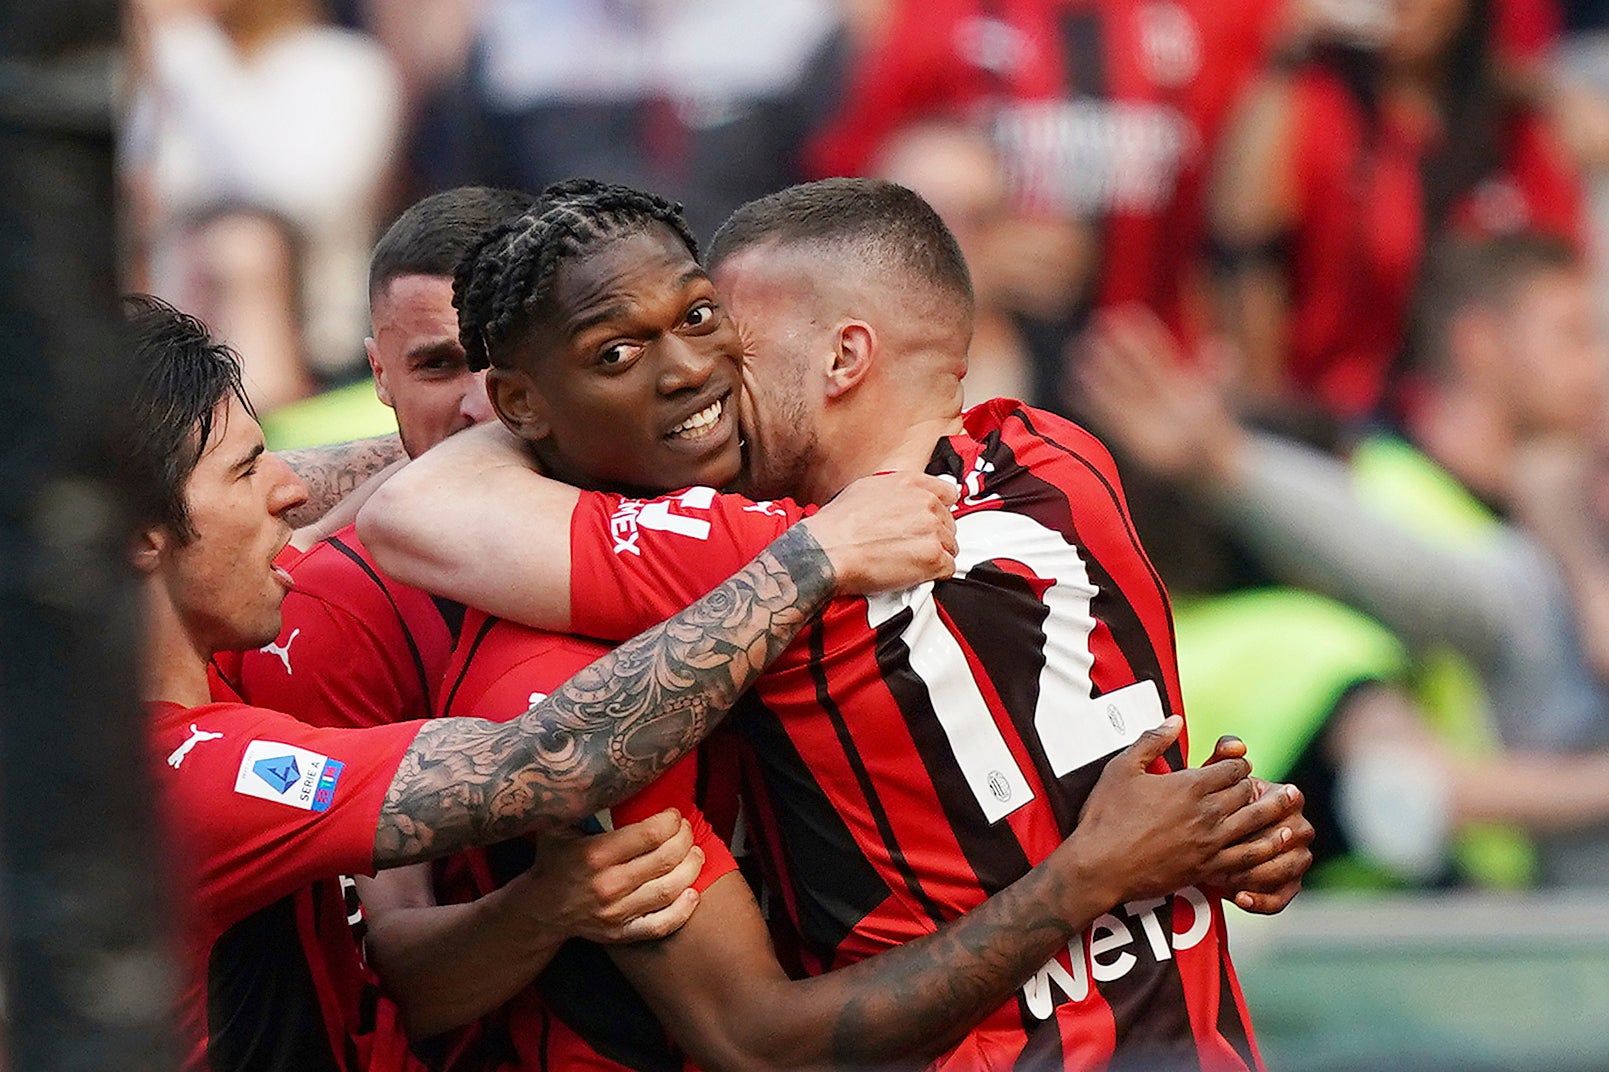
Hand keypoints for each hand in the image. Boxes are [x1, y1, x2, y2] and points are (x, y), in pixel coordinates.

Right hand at [509, 808, 704, 942]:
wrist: (538, 910)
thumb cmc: (553, 860)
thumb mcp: (556, 825)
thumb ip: (576, 800)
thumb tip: (594, 768)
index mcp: (594, 854)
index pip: (650, 835)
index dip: (671, 821)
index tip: (673, 813)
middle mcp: (608, 885)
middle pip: (666, 860)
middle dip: (684, 839)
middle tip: (686, 829)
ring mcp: (616, 913)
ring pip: (669, 890)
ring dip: (691, 868)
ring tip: (696, 853)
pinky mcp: (621, 933)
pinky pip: (660, 925)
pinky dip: (682, 911)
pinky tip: (693, 893)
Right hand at [803, 472, 958, 594]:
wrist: (828, 550)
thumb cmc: (838, 525)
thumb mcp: (866, 489)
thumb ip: (895, 493)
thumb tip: (901, 501)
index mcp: (911, 484)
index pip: (948, 493)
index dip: (940, 510)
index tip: (933, 520)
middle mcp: (925, 504)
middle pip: (949, 523)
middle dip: (934, 536)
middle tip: (913, 547)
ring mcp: (931, 530)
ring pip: (950, 546)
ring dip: (934, 556)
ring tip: (910, 562)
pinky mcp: (933, 557)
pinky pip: (948, 568)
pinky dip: (935, 574)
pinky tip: (915, 574)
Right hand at [1067, 717, 1301, 904]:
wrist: (1100, 865)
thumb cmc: (1106, 816)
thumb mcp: (1122, 768)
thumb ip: (1152, 740)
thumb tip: (1175, 720)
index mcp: (1189, 785)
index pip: (1232, 769)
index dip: (1238, 764)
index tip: (1238, 765)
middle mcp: (1206, 813)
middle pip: (1248, 794)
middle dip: (1259, 787)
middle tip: (1273, 785)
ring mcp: (1210, 843)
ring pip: (1256, 825)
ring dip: (1275, 814)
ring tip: (1293, 807)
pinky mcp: (1208, 869)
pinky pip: (1248, 858)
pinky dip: (1268, 850)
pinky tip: (1279, 845)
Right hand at [1076, 306, 1245, 486]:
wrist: (1206, 463)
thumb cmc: (1214, 431)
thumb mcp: (1219, 400)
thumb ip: (1219, 377)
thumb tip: (1225, 350)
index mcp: (1175, 380)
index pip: (1156, 352)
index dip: (1143, 334)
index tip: (1127, 313)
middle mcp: (1154, 393)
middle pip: (1131, 366)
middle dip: (1115, 348)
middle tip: (1097, 324)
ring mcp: (1139, 412)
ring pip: (1114, 387)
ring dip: (1097, 371)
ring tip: (1078, 351)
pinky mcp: (1127, 434)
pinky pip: (1103, 415)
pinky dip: (1087, 403)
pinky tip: (1070, 387)